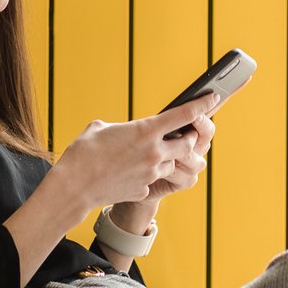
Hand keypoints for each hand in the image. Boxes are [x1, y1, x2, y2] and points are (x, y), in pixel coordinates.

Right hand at [53, 98, 209, 217]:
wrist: (74, 186)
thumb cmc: (83, 153)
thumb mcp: (100, 128)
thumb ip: (119, 128)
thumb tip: (121, 132)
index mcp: (145, 130)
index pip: (184, 114)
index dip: (202, 104)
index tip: (212, 98)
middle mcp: (154, 152)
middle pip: (188, 144)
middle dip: (190, 138)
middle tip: (185, 134)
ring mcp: (151, 173)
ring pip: (172, 163)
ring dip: (167, 158)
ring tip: (150, 154)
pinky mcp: (144, 189)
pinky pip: (153, 180)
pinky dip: (147, 175)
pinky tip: (129, 173)